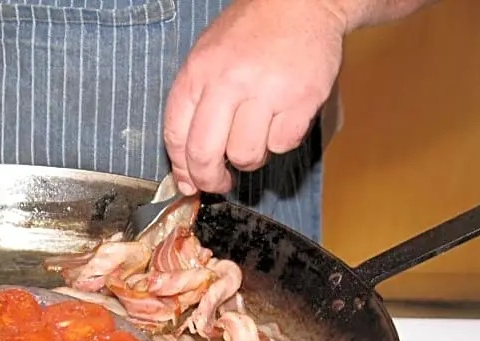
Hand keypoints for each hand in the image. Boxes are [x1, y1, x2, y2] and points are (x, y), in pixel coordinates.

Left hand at [163, 0, 347, 194]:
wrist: (303, 2)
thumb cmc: (251, 34)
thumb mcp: (207, 59)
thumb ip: (193, 110)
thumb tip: (186, 170)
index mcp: (198, 72)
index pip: (176, 136)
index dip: (181, 168)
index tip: (189, 182)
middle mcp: (228, 81)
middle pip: (205, 154)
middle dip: (209, 179)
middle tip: (219, 183)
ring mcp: (267, 90)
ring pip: (245, 156)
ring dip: (249, 158)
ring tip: (256, 136)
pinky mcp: (302, 98)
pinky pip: (282, 145)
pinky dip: (280, 142)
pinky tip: (281, 120)